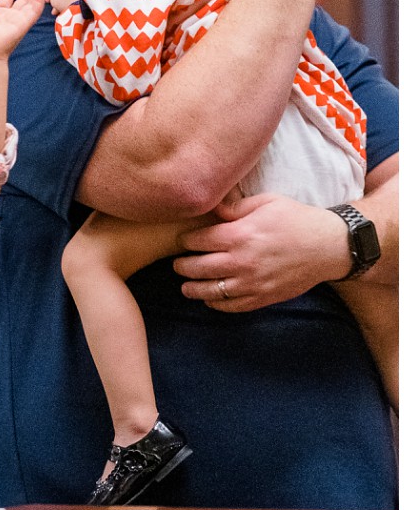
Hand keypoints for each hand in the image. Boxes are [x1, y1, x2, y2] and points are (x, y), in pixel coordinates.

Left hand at [173, 191, 354, 310]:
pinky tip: (209, 296)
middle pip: (195, 268)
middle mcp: (241, 262)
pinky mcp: (260, 298)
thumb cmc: (298, 220)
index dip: (186, 240)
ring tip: (187, 284)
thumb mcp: (268, 202)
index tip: (184, 241)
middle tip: (179, 264)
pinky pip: (228, 306)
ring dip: (191, 288)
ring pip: (207, 292)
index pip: (197, 241)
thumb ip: (236, 207)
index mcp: (240, 235)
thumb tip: (211, 207)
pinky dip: (213, 303)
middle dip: (182, 266)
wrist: (330, 246)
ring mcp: (250, 283)